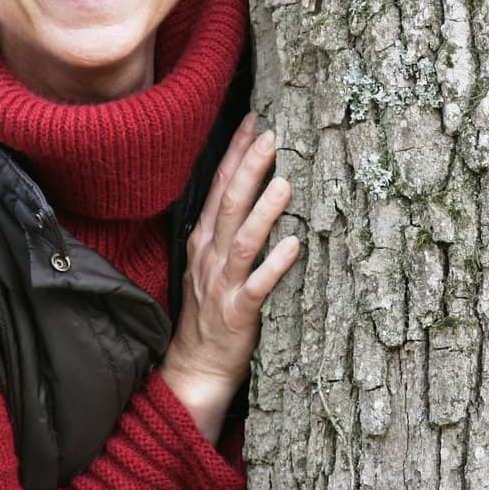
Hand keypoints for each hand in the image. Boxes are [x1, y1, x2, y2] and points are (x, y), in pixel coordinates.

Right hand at [160, 112, 300, 441]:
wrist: (194, 370)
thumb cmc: (212, 309)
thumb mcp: (211, 260)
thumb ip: (228, 224)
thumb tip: (253, 182)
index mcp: (204, 240)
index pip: (217, 186)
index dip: (235, 153)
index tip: (254, 119)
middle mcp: (210, 257)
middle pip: (228, 204)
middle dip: (249, 168)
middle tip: (271, 135)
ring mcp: (222, 285)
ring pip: (242, 241)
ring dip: (264, 212)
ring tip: (285, 184)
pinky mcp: (239, 314)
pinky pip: (258, 287)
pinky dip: (274, 266)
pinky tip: (295, 247)